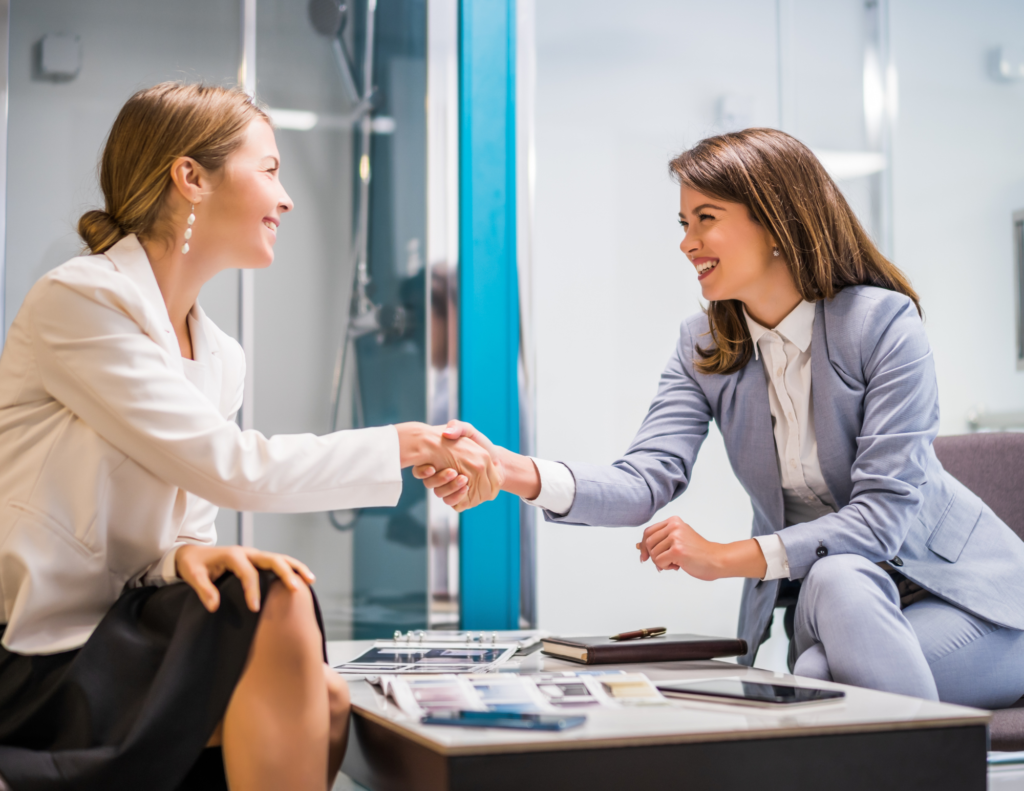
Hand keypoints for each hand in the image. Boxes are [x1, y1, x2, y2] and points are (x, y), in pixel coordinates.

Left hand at [176, 544, 315, 612]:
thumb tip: (214, 606)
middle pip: (272, 559)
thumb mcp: (193, 576)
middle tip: (295, 589)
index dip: (252, 591)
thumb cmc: (194, 565)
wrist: (193, 554)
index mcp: (233, 555)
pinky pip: (278, 562)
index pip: (248, 573)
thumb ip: (204, 590)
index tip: (255, 609)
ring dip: (295, 568)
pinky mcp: (258, 560)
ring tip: (310, 580)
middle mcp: (247, 552)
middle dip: (285, 573)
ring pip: (281, 558)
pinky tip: (302, 579)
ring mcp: (255, 554)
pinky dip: (292, 568)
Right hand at [396, 422, 501, 511]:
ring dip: (450, 488)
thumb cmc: (478, 444)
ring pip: (441, 494)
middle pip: (430, 484)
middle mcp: (440, 476)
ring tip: (463, 479)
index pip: (420, 470)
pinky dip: (457, 497)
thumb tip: (446, 433)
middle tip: (453, 472)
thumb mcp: (467, 431)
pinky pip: (453, 503)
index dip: (422, 471)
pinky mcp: (460, 499)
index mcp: (436, 460)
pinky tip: (466, 488)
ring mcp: (449, 488)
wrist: (496, 459)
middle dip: (440, 480)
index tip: (432, 468)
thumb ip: (457, 427)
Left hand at [638, 516, 767, 579]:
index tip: (644, 556)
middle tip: (664, 563)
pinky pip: (659, 562)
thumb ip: (659, 541)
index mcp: (673, 521)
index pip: (648, 532)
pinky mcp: (677, 550)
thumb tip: (638, 546)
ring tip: (675, 563)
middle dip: (652, 556)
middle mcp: (674, 526)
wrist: (717, 560)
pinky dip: (665, 567)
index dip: (643, 545)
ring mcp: (676, 537)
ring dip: (661, 563)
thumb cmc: (698, 553)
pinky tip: (677, 566)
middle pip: (648, 543)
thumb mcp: (677, 541)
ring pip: (653, 553)